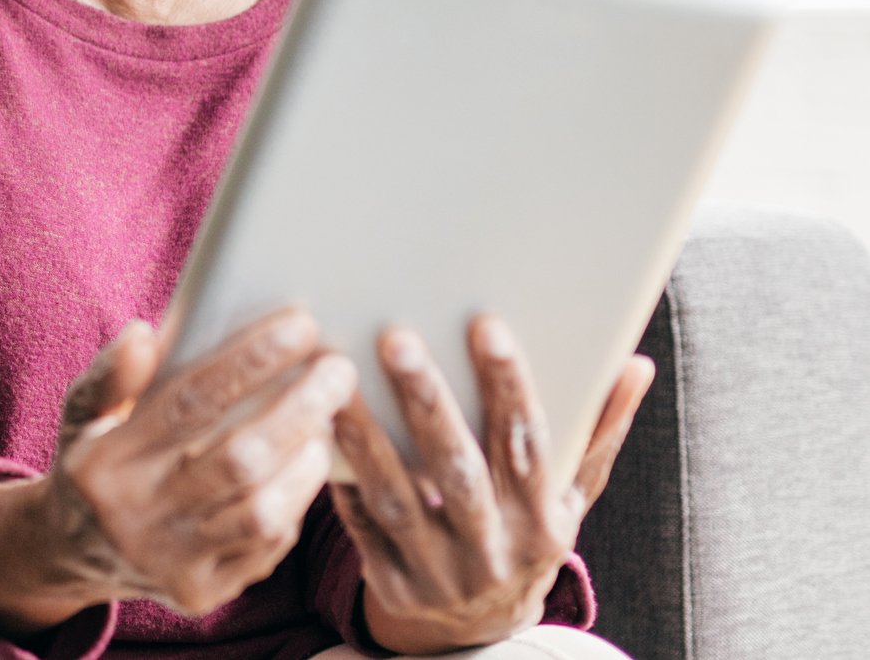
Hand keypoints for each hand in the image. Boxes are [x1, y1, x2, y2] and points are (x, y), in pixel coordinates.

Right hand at [0, 309, 357, 635]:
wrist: (74, 554)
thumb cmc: (94, 462)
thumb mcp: (82, 413)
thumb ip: (110, 375)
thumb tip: (143, 333)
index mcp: (106, 461)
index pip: (189, 403)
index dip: (250, 361)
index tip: (301, 324)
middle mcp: (137, 517)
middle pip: (239, 459)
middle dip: (300, 409)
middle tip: (339, 370)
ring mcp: (171, 563)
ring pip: (263, 513)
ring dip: (307, 461)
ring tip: (327, 420)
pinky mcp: (201, 593)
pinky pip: (267, 548)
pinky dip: (295, 503)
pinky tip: (306, 466)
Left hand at [329, 316, 654, 654]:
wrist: (484, 630)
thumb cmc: (528, 535)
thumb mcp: (573, 494)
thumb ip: (599, 429)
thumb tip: (635, 363)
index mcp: (544, 522)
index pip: (528, 446)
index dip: (510, 386)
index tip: (486, 325)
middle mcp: (495, 552)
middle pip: (457, 471)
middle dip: (427, 402)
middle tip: (396, 338)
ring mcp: (440, 574)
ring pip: (396, 498)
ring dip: (365, 435)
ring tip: (337, 376)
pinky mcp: (392, 585)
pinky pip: (359, 525)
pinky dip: (339, 477)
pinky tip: (318, 425)